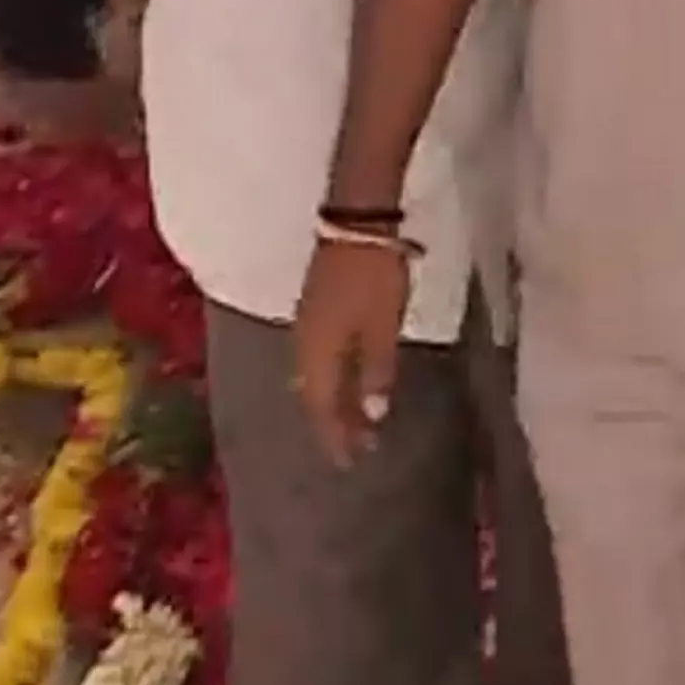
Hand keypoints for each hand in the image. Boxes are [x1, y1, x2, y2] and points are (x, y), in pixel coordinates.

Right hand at [291, 233, 410, 466]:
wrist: (356, 222)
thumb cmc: (373, 277)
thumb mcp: (382, 326)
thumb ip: (376, 370)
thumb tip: (372, 414)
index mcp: (315, 353)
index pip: (321, 408)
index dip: (336, 436)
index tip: (350, 462)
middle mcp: (302, 344)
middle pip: (315, 395)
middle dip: (334, 424)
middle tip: (357, 447)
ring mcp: (305, 324)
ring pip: (315, 377)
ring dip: (333, 401)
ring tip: (355, 421)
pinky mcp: (314, 308)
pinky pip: (318, 358)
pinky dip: (332, 378)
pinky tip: (344, 381)